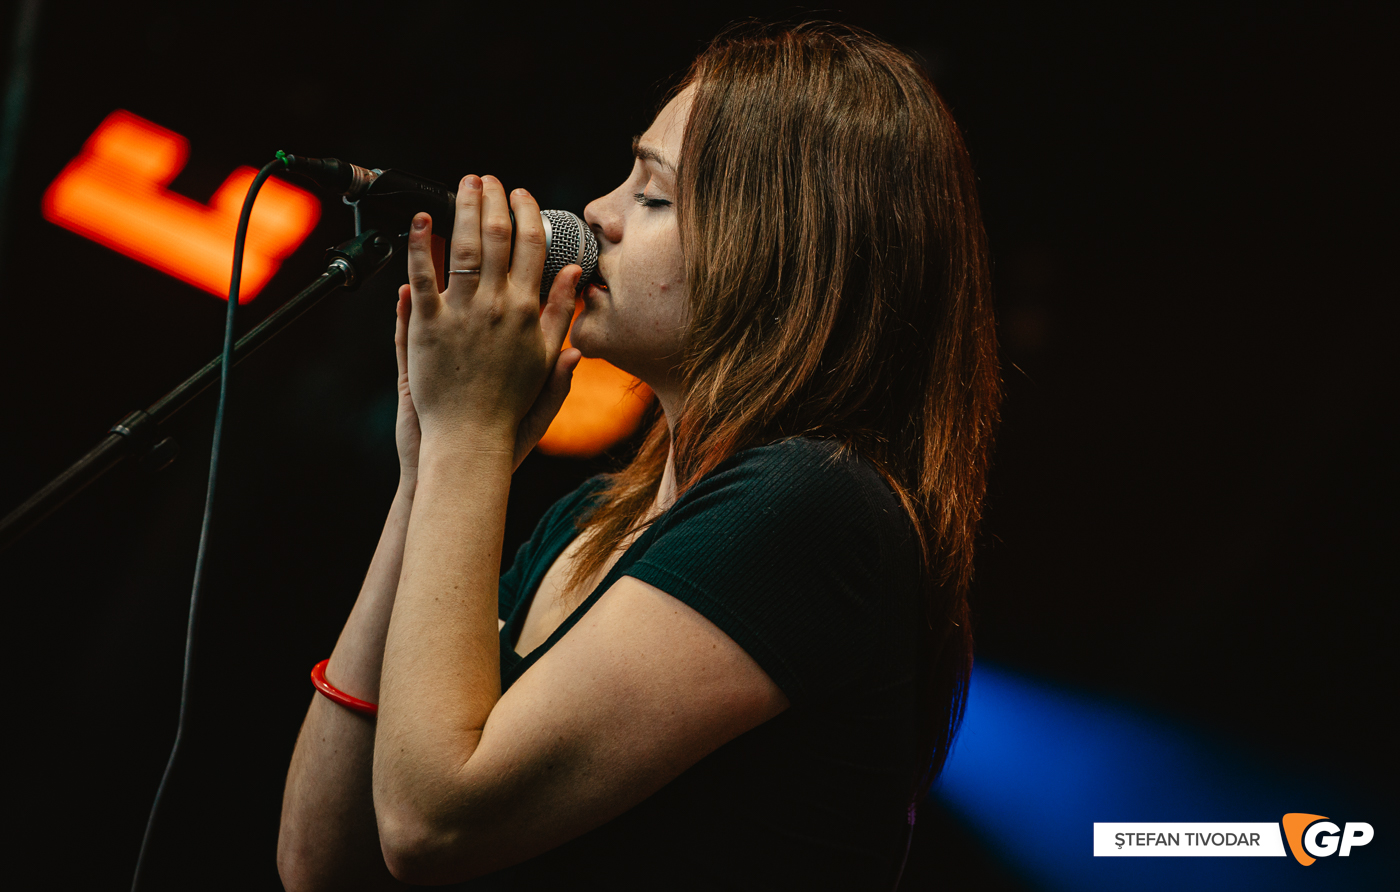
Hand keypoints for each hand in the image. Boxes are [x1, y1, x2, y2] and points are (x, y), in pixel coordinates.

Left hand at [401, 175, 581, 464]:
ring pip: (462, 247)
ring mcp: (461, 314)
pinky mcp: (428, 326)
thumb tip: (573, 274)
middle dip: (492, 200)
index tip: (521, 195)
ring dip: (463, 209)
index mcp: (527, 311)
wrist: (471, 437)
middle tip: (487, 179)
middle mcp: (496, 306)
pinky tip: (420, 219)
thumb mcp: (548, 359)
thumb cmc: (511, 404)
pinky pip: (423, 275)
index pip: (532, 247)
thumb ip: (562, 314)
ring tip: (463, 186)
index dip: (527, 214)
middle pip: (496, 236)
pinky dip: (420, 243)